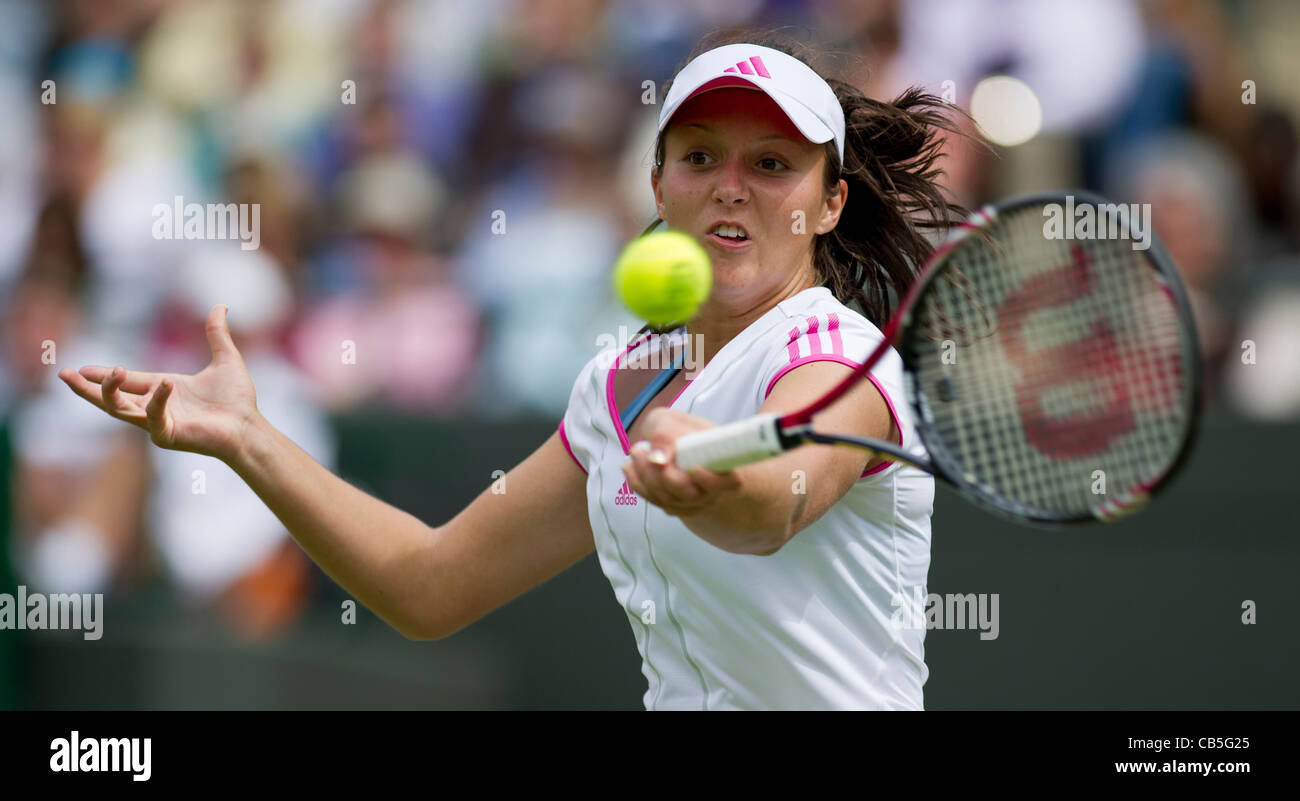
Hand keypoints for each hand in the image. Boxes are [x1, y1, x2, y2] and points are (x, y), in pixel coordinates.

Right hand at [59, 305, 259, 463]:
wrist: (249, 425)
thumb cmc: (237, 400)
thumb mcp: (226, 359)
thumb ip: (216, 334)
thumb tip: (221, 306)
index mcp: (163, 390)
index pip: (127, 381)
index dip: (103, 375)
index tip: (80, 369)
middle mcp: (156, 407)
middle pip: (111, 399)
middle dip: (87, 389)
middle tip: (65, 375)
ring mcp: (159, 423)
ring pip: (120, 410)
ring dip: (110, 392)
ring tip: (111, 372)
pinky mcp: (168, 435)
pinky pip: (153, 417)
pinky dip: (156, 400)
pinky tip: (165, 384)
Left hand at [621, 408, 740, 516]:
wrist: (676, 441)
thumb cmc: (680, 430)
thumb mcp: (673, 421)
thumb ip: (666, 433)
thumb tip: (657, 459)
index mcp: (726, 466)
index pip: (730, 482)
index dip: (709, 479)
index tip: (691, 468)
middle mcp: (713, 490)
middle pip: (689, 494)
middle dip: (661, 475)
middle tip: (642, 449)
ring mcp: (694, 503)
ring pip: (669, 499)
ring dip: (645, 476)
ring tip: (636, 452)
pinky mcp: (675, 507)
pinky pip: (655, 501)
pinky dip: (639, 484)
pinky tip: (630, 467)